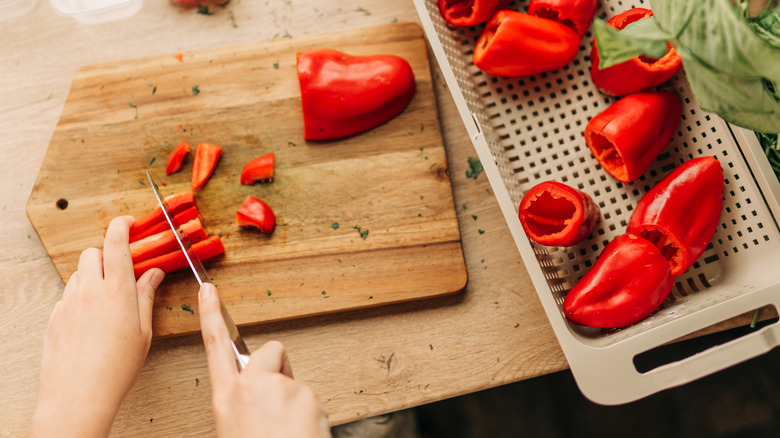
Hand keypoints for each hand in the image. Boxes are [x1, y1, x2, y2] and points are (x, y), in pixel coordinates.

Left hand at [29, 216, 164, 437]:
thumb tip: (152, 275)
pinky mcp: (54, 317)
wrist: (78, 394)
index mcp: (116, 290)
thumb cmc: (115, 367)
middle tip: (121, 270)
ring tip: (108, 299)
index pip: (116, 243)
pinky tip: (92, 319)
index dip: (121, 226)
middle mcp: (89, 290)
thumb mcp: (143, 331)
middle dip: (106, 254)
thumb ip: (146, 296)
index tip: (128, 222)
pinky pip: (68, 296)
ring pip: (78, 274)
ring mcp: (68, 303)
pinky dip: (81, 297)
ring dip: (93, 276)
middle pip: (92, 253)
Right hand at [198, 283, 330, 437]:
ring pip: (296, 384)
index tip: (209, 288)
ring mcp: (279, 388)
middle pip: (270, 353)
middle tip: (281, 405)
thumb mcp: (237, 426)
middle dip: (281, 369)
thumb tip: (260, 394)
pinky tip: (302, 436)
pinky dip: (312, 418)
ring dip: (298, 405)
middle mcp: (249, 387)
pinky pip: (313, 400)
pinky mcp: (305, 394)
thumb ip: (245, 402)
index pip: (214, 346)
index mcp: (226, 398)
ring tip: (289, 435)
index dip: (211, 315)